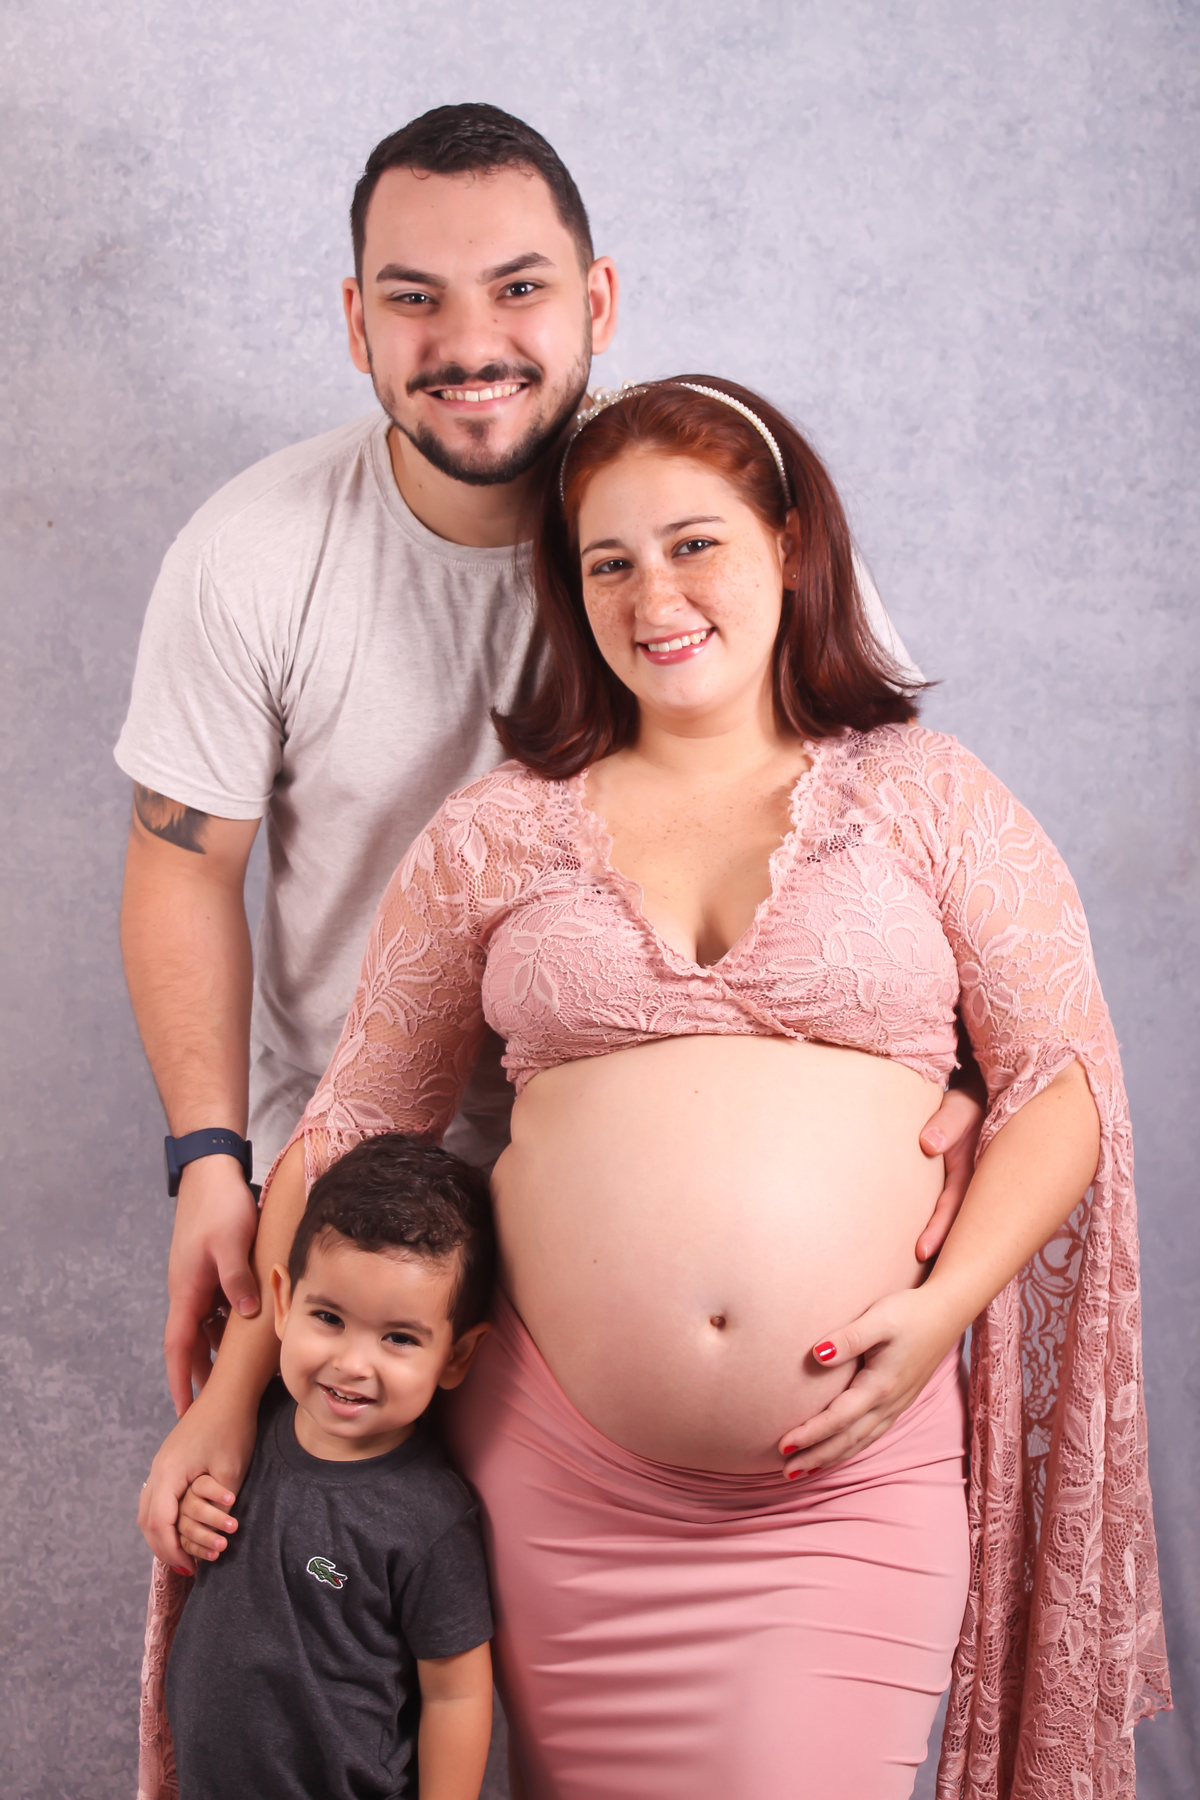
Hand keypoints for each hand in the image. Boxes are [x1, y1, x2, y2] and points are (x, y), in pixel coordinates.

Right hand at [138, 1380, 256, 1572]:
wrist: (229, 1392)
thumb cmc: (233, 1428)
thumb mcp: (230, 1473)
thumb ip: (216, 1506)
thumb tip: (210, 1537)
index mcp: (169, 1474)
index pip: (160, 1525)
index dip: (173, 1551)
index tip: (189, 1569)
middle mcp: (158, 1469)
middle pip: (147, 1520)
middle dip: (164, 1548)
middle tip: (183, 1568)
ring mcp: (160, 1463)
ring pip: (147, 1510)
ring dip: (160, 1534)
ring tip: (178, 1554)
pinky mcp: (168, 1459)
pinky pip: (156, 1497)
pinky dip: (162, 1517)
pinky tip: (177, 1528)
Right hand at [166, 1156, 260, 1416]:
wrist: (210, 1170)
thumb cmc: (218, 1205)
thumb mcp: (229, 1243)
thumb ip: (235, 1279)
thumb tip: (244, 1315)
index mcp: (186, 1291)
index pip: (177, 1346)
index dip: (180, 1380)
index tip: (182, 1410)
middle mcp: (188, 1290)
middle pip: (191, 1342)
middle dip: (199, 1373)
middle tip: (214, 1405)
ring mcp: (199, 1279)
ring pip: (206, 1324)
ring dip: (216, 1349)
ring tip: (236, 1377)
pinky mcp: (211, 1267)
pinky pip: (217, 1305)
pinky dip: (228, 1322)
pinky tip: (248, 1330)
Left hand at [778, 1286, 960, 1475]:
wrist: (946, 1314)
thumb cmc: (910, 1313)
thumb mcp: (878, 1318)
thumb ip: (848, 1338)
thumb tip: (817, 1354)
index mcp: (880, 1385)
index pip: (838, 1418)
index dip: (811, 1433)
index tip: (784, 1444)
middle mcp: (889, 1403)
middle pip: (848, 1440)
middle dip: (816, 1457)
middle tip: (787, 1471)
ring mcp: (896, 1406)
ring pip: (860, 1442)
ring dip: (832, 1458)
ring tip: (805, 1471)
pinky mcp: (899, 1402)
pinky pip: (872, 1435)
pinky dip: (851, 1449)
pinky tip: (838, 1452)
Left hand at [915, 1086, 984, 1261]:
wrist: (977, 1102)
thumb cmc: (965, 1104)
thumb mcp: (960, 1107)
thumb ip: (947, 1122)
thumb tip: (928, 1144)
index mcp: (975, 1175)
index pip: (955, 1208)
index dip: (939, 1231)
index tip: (921, 1252)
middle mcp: (973, 1191)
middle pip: (956, 1230)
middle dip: (938, 1254)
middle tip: (914, 1280)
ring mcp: (965, 1195)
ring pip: (951, 1227)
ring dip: (936, 1248)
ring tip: (911, 1277)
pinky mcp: (955, 1193)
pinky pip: (944, 1216)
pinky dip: (933, 1233)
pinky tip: (915, 1255)